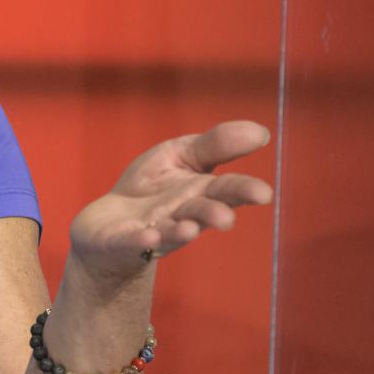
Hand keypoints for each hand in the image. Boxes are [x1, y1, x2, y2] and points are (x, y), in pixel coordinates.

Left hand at [69, 120, 273, 280]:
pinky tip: (148, 237)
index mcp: (201, 192)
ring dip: (181, 231)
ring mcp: (155, 230)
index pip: (227, 190)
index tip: (263, 193)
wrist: (109, 224)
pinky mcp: (124, 241)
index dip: (244, 191)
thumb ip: (215, 144)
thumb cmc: (152, 187)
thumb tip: (260, 131)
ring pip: (172, 231)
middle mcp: (183, 215)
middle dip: (214, 215)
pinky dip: (141, 240)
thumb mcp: (180, 154)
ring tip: (189, 229)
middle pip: (202, 213)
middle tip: (226, 219)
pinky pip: (133, 241)